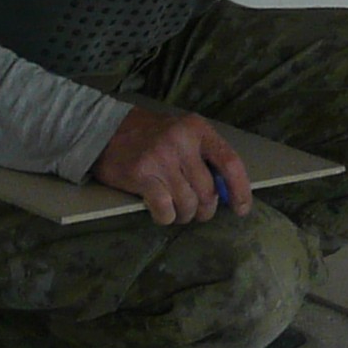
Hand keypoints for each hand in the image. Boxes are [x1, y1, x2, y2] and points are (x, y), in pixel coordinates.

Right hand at [95, 105, 252, 224]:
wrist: (106, 130)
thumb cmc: (150, 136)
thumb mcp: (182, 133)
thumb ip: (204, 156)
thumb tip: (226, 191)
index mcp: (197, 129)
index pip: (230, 162)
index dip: (240, 189)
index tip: (241, 208)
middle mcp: (182, 142)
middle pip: (208, 191)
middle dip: (205, 210)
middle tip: (196, 212)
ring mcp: (161, 158)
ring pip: (188, 203)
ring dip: (184, 215)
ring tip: (177, 211)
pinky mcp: (142, 174)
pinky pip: (165, 209)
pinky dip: (166, 217)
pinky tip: (162, 212)